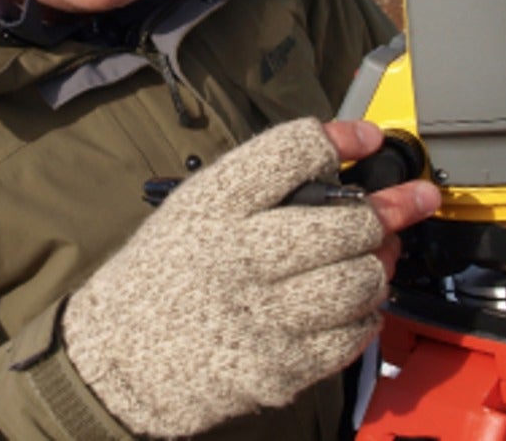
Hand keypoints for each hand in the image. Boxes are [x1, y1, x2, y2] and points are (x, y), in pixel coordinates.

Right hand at [62, 117, 439, 437]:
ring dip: (376, 267)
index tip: (370, 138)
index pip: (291, 152)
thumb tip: (344, 156)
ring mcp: (260, 317)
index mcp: (212, 205)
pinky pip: (352, 336)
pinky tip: (344, 306)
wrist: (116, 356)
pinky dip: (362, 316)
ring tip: (366, 261)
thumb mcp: (194, 206)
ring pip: (360, 280)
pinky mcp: (277, 368)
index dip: (342, 138)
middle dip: (382, 214)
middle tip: (390, 211)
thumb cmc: (163, 272)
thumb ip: (260, 181)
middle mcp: (238, 255)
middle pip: (346, 222)